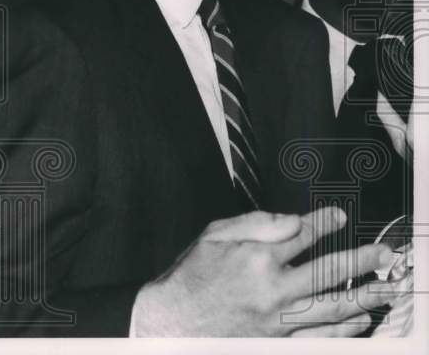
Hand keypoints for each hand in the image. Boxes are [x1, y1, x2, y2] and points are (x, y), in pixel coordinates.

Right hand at [131, 207, 404, 336]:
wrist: (171, 322)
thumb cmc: (190, 277)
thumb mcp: (213, 236)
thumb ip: (255, 223)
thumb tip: (293, 221)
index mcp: (256, 257)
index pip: (302, 235)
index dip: (325, 223)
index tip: (340, 217)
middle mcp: (271, 289)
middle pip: (328, 272)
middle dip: (361, 260)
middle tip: (384, 254)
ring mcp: (276, 319)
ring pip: (332, 307)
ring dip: (363, 297)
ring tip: (385, 289)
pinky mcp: (275, 340)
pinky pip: (319, 336)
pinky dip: (343, 330)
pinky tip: (358, 322)